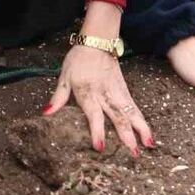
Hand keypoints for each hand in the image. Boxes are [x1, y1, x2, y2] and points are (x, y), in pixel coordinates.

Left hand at [44, 2, 151, 156]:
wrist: (98, 41)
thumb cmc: (79, 59)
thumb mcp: (64, 77)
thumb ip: (58, 97)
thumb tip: (46, 113)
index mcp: (88, 92)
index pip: (94, 115)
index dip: (97, 131)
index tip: (100, 148)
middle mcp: (106, 94)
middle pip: (119, 116)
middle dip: (127, 136)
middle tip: (134, 153)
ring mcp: (118, 92)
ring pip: (131, 112)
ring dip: (140, 129)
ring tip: (148, 145)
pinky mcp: (124, 89)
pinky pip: (134, 107)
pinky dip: (141, 120)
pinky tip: (147, 132)